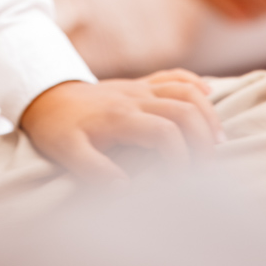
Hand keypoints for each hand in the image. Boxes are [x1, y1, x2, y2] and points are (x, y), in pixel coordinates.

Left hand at [20, 73, 220, 182]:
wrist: (46, 95)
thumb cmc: (57, 128)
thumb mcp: (66, 152)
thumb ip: (94, 171)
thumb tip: (126, 190)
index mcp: (119, 116)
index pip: (165, 132)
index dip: (181, 158)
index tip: (182, 183)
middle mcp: (135, 97)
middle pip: (185, 108)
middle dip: (205, 138)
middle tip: (212, 168)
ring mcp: (140, 87)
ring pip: (186, 90)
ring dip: (208, 113)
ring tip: (219, 141)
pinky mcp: (141, 83)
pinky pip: (175, 75)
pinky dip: (196, 84)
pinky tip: (208, 97)